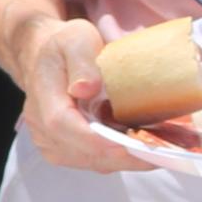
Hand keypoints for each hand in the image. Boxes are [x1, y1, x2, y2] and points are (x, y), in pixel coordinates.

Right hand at [16, 20, 153, 171]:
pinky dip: (120, 159)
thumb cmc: (66, 46)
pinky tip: (142, 148)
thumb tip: (85, 88)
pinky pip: (94, 162)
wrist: (48, 59)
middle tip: (161, 151)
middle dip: (122, 155)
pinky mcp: (65, 151)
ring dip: (125, 160)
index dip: (95, 138)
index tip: (129, 143)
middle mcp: (40, 126)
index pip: (61, 124)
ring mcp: (51, 143)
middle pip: (81, 152)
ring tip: (158, 150)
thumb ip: (81, 61)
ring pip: (91, 162)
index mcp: (43, 96)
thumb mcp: (76, 39)